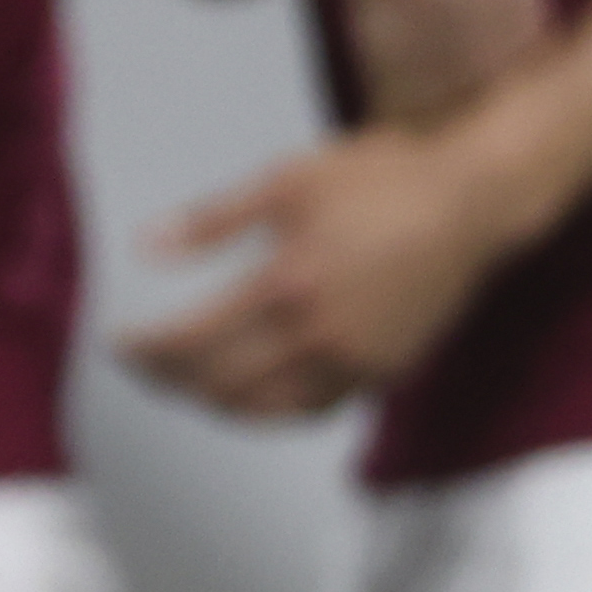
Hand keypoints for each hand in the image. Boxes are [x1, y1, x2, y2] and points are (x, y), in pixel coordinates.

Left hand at [118, 123, 530, 421]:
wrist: (473, 203)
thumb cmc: (382, 180)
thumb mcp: (287, 180)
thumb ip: (213, 220)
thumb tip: (147, 247)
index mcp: (287, 285)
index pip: (191, 341)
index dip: (145, 350)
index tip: (118, 342)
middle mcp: (320, 336)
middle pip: (219, 385)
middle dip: (169, 382)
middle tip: (142, 367)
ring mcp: (356, 361)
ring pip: (265, 411)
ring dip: (215, 403)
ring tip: (186, 384)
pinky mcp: (384, 372)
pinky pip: (313, 409)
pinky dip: (270, 409)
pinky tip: (250, 391)